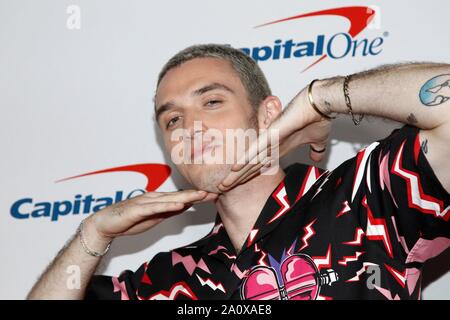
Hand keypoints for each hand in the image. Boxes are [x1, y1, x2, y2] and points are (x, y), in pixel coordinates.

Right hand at [84, 190, 217, 243]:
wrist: (105, 224)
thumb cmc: (128, 220)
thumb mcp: (153, 217)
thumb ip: (168, 211)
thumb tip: (185, 206)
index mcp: (158, 199)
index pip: (181, 197)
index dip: (197, 196)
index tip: (214, 194)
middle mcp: (153, 197)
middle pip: (179, 195)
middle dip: (197, 194)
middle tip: (214, 191)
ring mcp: (145, 202)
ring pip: (170, 198)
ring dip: (186, 197)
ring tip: (201, 195)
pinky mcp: (138, 209)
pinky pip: (155, 208)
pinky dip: (168, 205)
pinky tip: (179, 205)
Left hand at [218, 88, 331, 190]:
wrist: (320, 103)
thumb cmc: (318, 118)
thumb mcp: (317, 139)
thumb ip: (315, 149)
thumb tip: (317, 157)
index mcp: (278, 146)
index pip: (259, 164)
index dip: (247, 176)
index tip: (236, 185)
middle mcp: (271, 144)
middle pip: (249, 165)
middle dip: (235, 179)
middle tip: (221, 189)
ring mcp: (270, 139)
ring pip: (249, 161)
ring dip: (236, 175)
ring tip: (222, 186)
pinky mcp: (273, 134)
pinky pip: (257, 149)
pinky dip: (246, 159)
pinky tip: (234, 168)